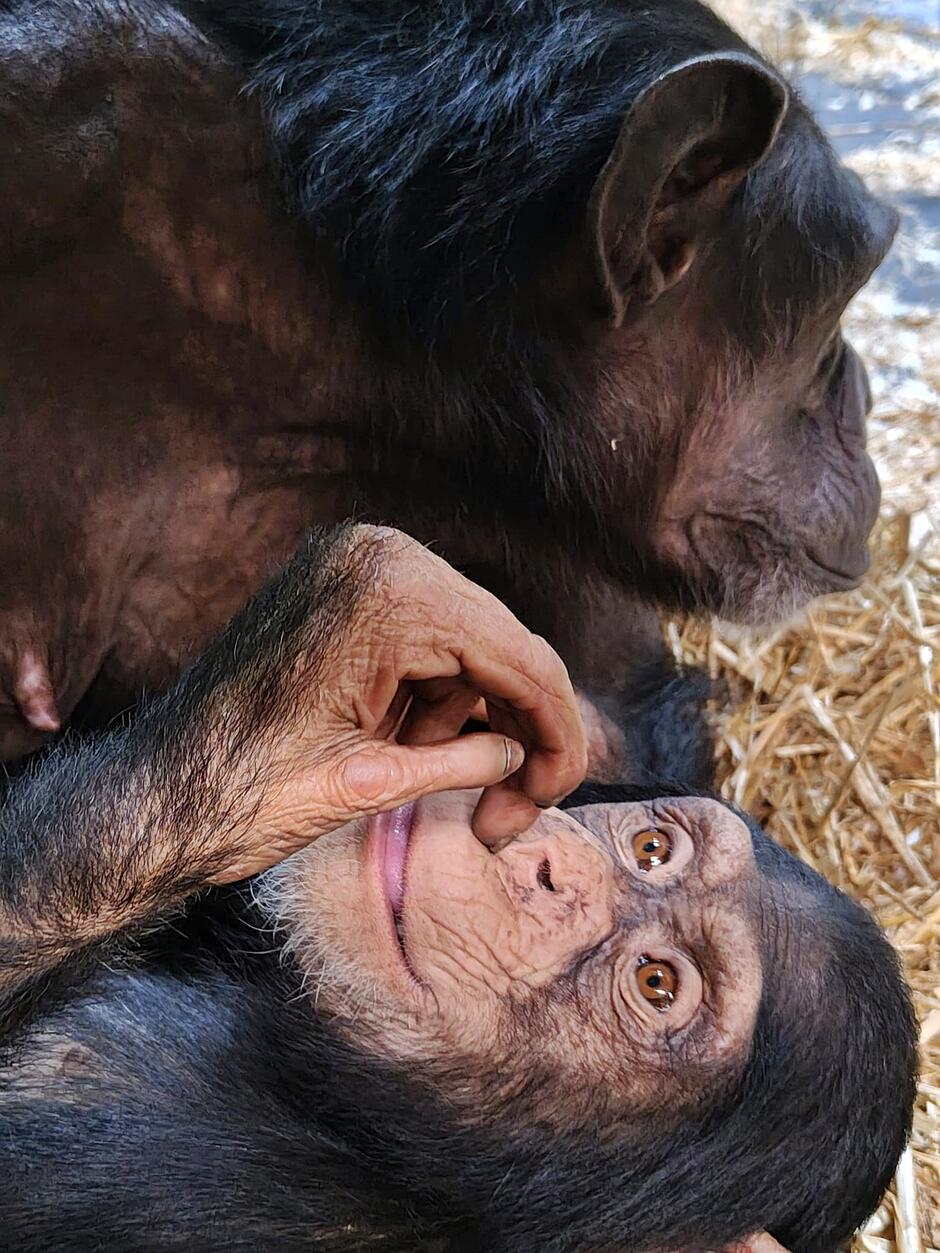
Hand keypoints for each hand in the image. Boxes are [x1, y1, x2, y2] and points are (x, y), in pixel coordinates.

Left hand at [201, 526, 586, 880]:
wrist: (152, 792)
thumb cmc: (239, 794)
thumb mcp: (371, 785)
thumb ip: (464, 763)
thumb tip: (524, 757)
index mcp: (390, 594)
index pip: (521, 658)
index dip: (556, 734)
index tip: (558, 793)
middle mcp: (379, 555)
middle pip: (502, 645)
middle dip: (518, 731)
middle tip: (509, 814)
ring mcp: (356, 562)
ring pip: (469, 643)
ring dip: (474, 716)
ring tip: (439, 783)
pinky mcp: (342, 584)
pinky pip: (426, 636)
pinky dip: (437, 692)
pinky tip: (417, 744)